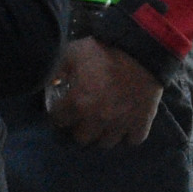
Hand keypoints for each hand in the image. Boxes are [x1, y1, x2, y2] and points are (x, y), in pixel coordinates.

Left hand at [44, 37, 165, 147]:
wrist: (142, 48)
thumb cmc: (104, 49)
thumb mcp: (73, 52)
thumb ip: (59, 69)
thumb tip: (51, 81)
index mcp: (78, 102)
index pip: (59, 120)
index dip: (59, 114)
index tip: (62, 109)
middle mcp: (97, 119)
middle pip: (81, 138)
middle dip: (79, 128)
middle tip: (83, 118)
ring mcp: (120, 124)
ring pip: (106, 143)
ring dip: (103, 134)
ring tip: (103, 124)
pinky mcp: (141, 123)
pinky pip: (132, 140)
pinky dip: (129, 134)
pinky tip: (125, 125)